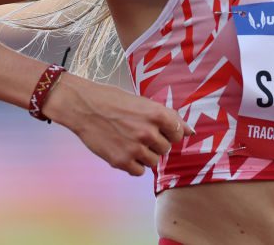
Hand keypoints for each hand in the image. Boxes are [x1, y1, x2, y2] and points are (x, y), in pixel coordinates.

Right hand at [42, 73, 194, 176]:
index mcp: (157, 113)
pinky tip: (123, 151)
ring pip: (153, 162)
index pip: (178, 133)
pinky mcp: (121, 161)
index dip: (169, 132)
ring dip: (145, 155)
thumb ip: (167, 118)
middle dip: (155, 144)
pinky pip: (139, 171)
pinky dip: (133, 165)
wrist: (84, 106)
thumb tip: (190, 132)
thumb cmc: (114, 101)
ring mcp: (135, 148)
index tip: (158, 129)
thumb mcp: (143, 103)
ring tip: (130, 142)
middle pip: (166, 149)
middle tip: (139, 134)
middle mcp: (148, 132)